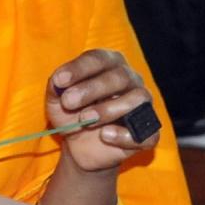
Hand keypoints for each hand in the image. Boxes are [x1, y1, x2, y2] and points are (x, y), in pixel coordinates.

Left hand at [45, 49, 157, 174]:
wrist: (80, 146)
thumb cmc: (72, 114)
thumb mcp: (57, 101)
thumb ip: (56, 88)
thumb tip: (58, 81)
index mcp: (109, 65)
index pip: (99, 58)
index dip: (80, 68)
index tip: (60, 80)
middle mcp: (131, 80)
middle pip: (119, 76)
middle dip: (92, 89)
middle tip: (68, 102)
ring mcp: (143, 105)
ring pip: (138, 99)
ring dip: (108, 109)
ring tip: (85, 119)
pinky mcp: (149, 133)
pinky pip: (148, 131)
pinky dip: (125, 134)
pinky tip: (105, 135)